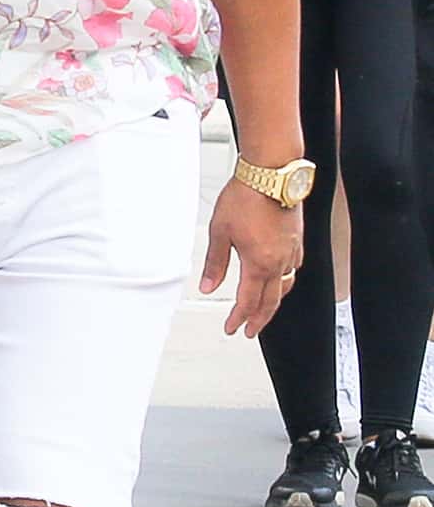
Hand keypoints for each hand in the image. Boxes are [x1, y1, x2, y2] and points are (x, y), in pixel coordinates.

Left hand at [200, 177, 302, 337]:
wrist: (271, 175)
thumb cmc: (245, 198)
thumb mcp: (219, 232)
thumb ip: (215, 263)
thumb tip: (208, 286)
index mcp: (259, 263)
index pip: (248, 301)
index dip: (239, 318)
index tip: (232, 329)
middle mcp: (280, 261)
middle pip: (271, 301)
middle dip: (258, 319)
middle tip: (249, 331)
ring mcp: (292, 251)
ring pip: (284, 286)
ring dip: (273, 302)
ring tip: (263, 311)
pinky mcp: (297, 240)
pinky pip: (293, 269)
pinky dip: (284, 281)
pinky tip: (279, 279)